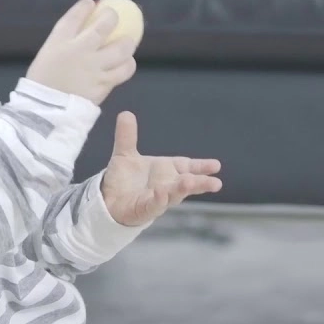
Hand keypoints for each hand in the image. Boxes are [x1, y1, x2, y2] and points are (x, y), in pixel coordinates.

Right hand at [26, 0, 137, 104]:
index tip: (91, 3)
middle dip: (112, 17)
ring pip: (121, 49)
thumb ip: (64, 41)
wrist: (44, 112)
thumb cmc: (43, 82)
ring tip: (127, 43)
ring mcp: (94, 68)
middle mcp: (79, 51)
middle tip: (113, 18)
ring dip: (127, 42)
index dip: (85, 6)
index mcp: (59, 42)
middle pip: (104, 26)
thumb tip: (83, 28)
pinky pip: (123, 72)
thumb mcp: (47, 55)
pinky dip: (127, 65)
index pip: (75, 16)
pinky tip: (125, 64)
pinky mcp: (103, 85)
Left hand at [101, 111, 222, 226]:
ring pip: (173, 196)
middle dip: (200, 183)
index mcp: (166, 171)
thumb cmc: (124, 179)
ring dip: (181, 190)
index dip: (202, 167)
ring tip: (190, 183)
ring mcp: (156, 200)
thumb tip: (125, 113)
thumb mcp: (124, 154)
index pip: (188, 167)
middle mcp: (166, 186)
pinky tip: (162, 193)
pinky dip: (159, 200)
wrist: (107, 201)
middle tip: (216, 183)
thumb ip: (127, 136)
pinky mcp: (143, 210)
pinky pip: (153, 206)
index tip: (216, 165)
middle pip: (186, 184)